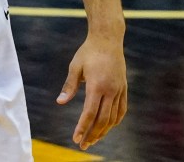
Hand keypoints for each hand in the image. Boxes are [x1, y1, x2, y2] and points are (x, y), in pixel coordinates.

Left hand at [56, 34, 127, 150]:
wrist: (108, 39)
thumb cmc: (88, 52)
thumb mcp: (75, 66)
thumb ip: (69, 86)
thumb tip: (60, 102)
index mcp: (97, 85)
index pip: (89, 113)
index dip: (82, 128)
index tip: (76, 139)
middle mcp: (110, 90)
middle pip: (102, 119)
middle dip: (92, 134)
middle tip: (83, 145)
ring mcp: (119, 90)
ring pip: (113, 117)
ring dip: (103, 131)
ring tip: (94, 139)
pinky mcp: (124, 88)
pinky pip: (121, 110)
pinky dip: (115, 121)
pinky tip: (108, 127)